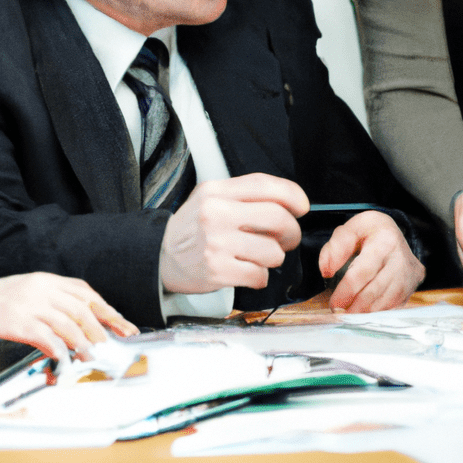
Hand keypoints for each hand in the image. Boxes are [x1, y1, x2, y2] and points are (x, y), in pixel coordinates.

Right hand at [0, 273, 138, 360]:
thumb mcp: (23, 291)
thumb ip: (49, 300)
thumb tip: (76, 321)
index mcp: (44, 279)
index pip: (84, 291)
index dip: (106, 309)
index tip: (121, 324)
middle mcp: (40, 288)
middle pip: (83, 308)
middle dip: (103, 328)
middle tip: (113, 345)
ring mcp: (29, 304)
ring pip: (70, 324)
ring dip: (86, 343)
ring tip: (93, 357)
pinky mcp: (18, 323)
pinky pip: (49, 339)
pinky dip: (62, 352)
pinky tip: (67, 361)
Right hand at [159, 173, 308, 294]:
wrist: (160, 255)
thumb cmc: (193, 228)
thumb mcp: (210, 198)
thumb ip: (244, 195)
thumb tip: (289, 203)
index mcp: (216, 191)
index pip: (265, 185)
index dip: (293, 195)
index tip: (302, 207)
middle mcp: (216, 213)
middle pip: (278, 218)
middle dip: (292, 232)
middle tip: (287, 239)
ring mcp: (216, 243)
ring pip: (273, 252)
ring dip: (273, 258)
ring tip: (258, 256)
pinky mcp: (217, 271)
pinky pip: (259, 276)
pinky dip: (259, 277)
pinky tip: (246, 271)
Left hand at [318, 211, 424, 311]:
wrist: (394, 232)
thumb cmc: (369, 231)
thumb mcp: (350, 228)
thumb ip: (335, 247)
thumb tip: (326, 271)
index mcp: (385, 240)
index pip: (363, 271)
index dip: (347, 290)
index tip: (334, 303)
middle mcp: (401, 258)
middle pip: (376, 290)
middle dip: (355, 306)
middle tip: (340, 314)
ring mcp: (410, 274)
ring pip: (387, 301)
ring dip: (367, 312)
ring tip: (350, 316)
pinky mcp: (414, 285)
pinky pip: (395, 304)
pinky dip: (379, 312)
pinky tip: (365, 313)